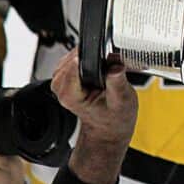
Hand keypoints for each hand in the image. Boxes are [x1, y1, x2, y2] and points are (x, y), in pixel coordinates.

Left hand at [50, 50, 137, 183]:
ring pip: (74, 55)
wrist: (109, 127)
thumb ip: (117, 83)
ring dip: (92, 59)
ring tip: (105, 74)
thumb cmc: (114, 119)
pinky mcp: (65, 75)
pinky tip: (98, 72)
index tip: (108, 65)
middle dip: (94, 59)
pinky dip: (88, 60)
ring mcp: (61, 80)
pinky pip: (74, 58)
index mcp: (70, 94)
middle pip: (74, 57)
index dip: (93, 60)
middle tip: (110, 72)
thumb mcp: (122, 101)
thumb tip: (115, 65)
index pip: (74, 64)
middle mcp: (60, 86)